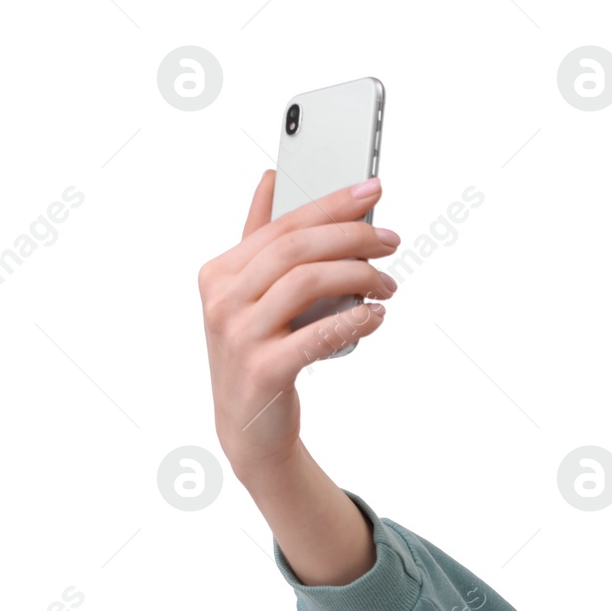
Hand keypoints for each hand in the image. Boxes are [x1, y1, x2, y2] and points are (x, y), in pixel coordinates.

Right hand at [197, 171, 398, 476]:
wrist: (249, 429)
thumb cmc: (259, 354)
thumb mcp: (251, 296)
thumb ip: (259, 241)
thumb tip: (270, 181)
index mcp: (220, 272)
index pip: (283, 225)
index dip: (331, 203)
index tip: (373, 188)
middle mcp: (223, 299)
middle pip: (296, 250)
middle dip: (352, 237)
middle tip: (391, 241)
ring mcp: (240, 335)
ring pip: (306, 283)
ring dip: (358, 277)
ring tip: (388, 284)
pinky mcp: (263, 370)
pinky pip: (317, 335)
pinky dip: (353, 320)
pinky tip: (376, 315)